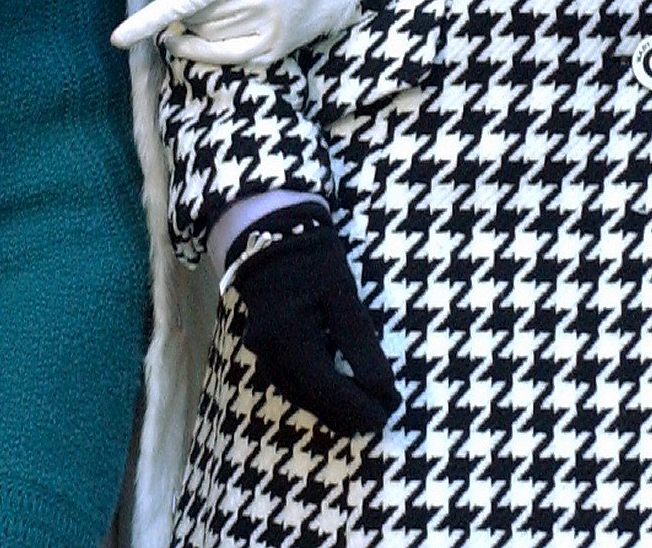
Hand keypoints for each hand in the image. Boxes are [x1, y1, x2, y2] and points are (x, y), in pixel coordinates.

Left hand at [111, 0, 283, 61]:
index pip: (182, 0)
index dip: (147, 19)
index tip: (118, 38)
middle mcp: (254, 0)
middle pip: (193, 17)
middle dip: (174, 3)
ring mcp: (270, 23)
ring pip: (209, 35)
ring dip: (188, 23)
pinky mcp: (280, 39)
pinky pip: (232, 56)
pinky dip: (203, 52)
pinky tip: (186, 41)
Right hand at [226, 201, 400, 436]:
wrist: (270, 231)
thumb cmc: (313, 259)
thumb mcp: (344, 295)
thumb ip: (362, 345)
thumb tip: (383, 391)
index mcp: (290, 337)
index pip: (330, 388)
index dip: (361, 406)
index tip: (390, 413)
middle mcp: (269, 351)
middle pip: (312, 398)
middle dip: (348, 414)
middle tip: (380, 421)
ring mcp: (261, 350)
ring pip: (298, 394)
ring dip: (330, 408)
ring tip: (360, 418)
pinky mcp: (263, 346)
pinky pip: (289, 382)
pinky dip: (314, 393)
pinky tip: (332, 396)